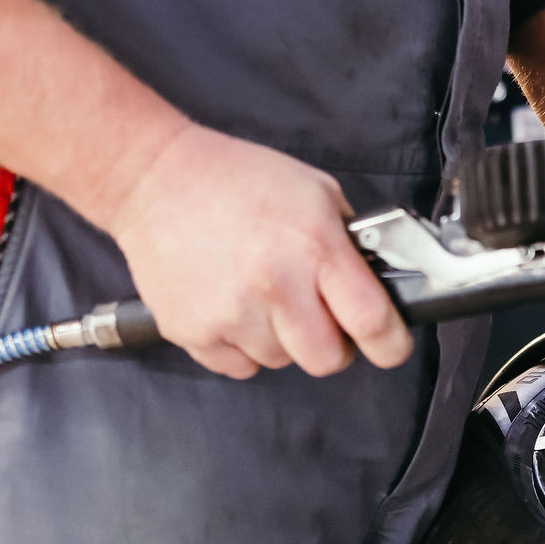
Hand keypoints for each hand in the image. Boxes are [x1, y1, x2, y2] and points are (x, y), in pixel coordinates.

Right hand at [103, 125, 412, 379]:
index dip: (390, 344)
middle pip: (327, 360)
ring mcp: (231, 313)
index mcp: (315, 248)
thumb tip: (378, 285)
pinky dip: (241, 345)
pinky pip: (239, 366)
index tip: (389, 345)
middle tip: (318, 317)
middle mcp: (275, 286)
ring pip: (281, 362)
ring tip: (261, 295)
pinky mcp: (193, 331)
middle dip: (331, 345)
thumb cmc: (238, 180)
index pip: (373, 323)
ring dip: (281, 339)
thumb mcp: (316, 193)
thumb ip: (351, 244)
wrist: (153, 178)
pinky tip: (232, 304)